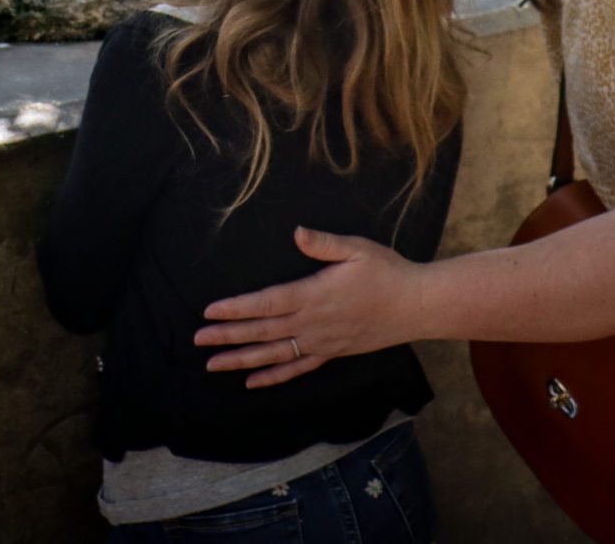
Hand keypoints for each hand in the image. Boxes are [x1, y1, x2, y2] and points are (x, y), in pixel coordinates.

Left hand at [195, 228, 426, 389]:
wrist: (415, 306)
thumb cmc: (386, 272)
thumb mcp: (356, 249)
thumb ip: (324, 244)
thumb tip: (297, 232)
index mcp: (313, 295)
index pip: (266, 303)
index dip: (236, 309)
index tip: (210, 312)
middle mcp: (312, 323)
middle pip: (262, 332)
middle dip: (228, 336)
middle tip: (198, 340)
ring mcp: (321, 342)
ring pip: (274, 355)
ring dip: (242, 360)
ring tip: (213, 364)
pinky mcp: (332, 353)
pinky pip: (297, 369)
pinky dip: (273, 377)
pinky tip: (253, 382)